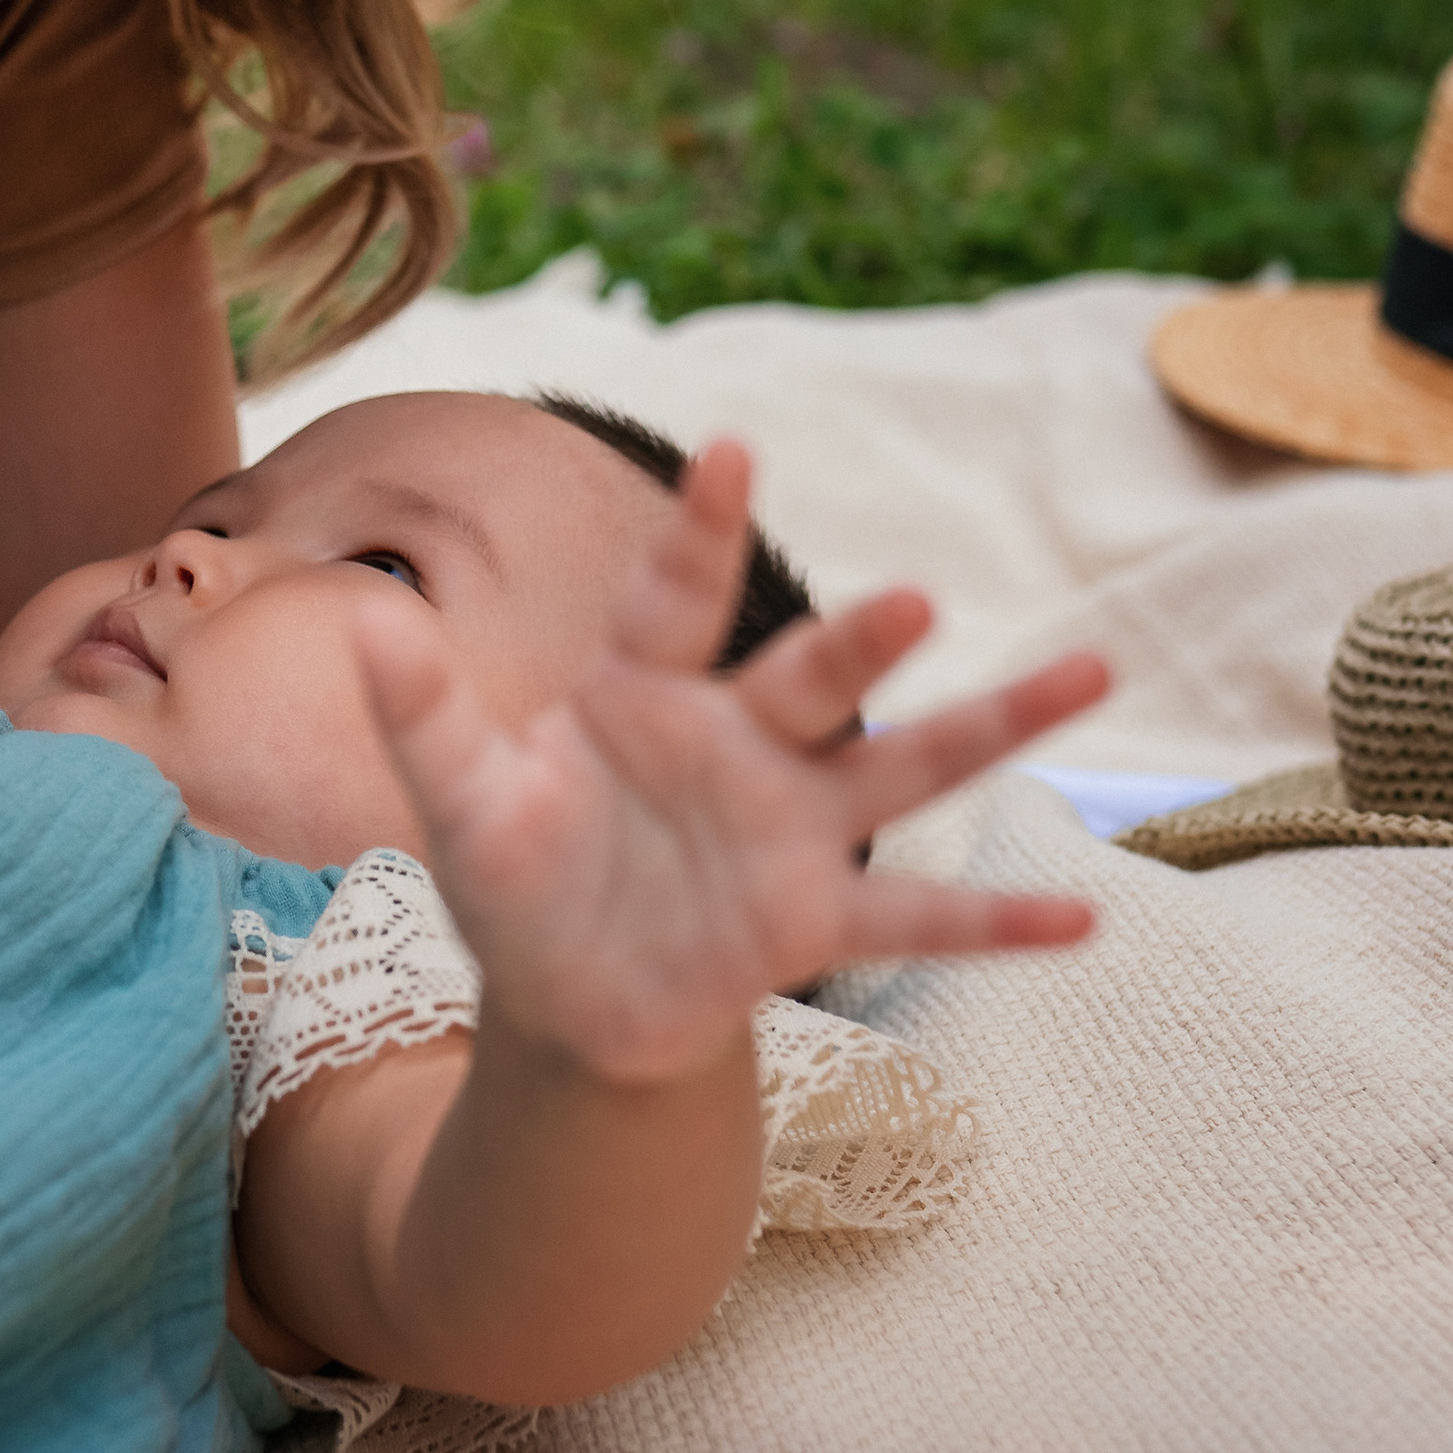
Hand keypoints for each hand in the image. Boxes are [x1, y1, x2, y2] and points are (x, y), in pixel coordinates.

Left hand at [350, 440, 1107, 1084]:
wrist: (562, 1001)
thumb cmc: (518, 881)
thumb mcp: (460, 798)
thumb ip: (421, 712)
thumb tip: (359, 623)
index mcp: (647, 693)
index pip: (676, 598)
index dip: (701, 532)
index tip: (730, 451)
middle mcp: (742, 744)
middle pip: (818, 679)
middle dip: (864, 644)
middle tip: (916, 600)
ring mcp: (792, 830)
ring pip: (909, 768)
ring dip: (996, 723)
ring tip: (1093, 672)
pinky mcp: (814, 920)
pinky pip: (918, 923)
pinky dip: (996, 925)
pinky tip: (1082, 925)